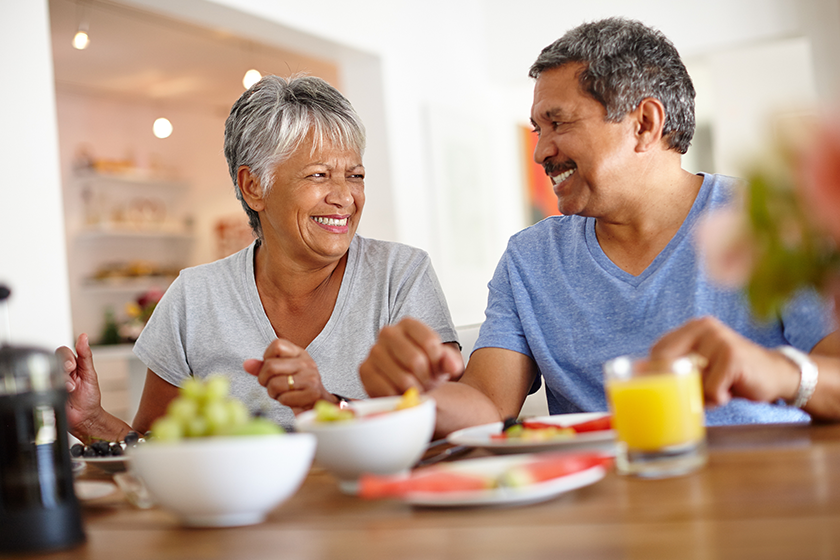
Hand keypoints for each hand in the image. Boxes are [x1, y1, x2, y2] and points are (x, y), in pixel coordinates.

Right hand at [56, 333, 104, 436]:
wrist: (84, 418)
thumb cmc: (89, 397)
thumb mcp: (90, 374)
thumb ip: (86, 355)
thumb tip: (84, 337)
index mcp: (72, 365)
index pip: (62, 352)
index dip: (66, 357)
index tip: (72, 365)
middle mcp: (61, 372)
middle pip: (52, 360)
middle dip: (62, 367)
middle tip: (70, 373)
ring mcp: (53, 382)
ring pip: (47, 372)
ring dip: (60, 379)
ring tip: (70, 388)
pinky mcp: (47, 393)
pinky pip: (42, 386)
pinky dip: (51, 389)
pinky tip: (62, 393)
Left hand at [243, 338, 332, 414]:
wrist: (318, 401)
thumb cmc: (296, 385)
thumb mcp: (281, 371)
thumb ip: (263, 367)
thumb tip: (246, 364)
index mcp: (299, 352)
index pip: (277, 345)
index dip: (267, 358)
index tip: (271, 368)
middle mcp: (306, 362)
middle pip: (270, 366)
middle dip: (264, 380)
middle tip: (271, 385)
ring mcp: (310, 376)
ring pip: (275, 384)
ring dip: (273, 393)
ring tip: (282, 392)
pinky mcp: (312, 392)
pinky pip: (284, 398)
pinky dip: (283, 401)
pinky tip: (290, 399)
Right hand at [360, 317, 463, 396]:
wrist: (407, 382)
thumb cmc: (426, 369)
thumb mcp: (444, 363)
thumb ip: (451, 362)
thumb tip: (452, 366)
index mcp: (408, 324)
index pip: (429, 342)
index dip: (437, 363)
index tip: (436, 369)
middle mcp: (388, 332)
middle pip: (415, 360)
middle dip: (426, 378)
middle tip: (427, 383)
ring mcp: (374, 351)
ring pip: (402, 377)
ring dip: (413, 390)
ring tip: (415, 388)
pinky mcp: (364, 369)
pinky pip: (386, 389)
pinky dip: (398, 396)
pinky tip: (401, 393)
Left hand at [650, 316, 798, 405]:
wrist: (776, 375)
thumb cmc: (731, 374)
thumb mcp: (701, 366)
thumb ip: (675, 365)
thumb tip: (636, 370)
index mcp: (692, 328)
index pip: (658, 351)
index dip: (660, 374)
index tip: (670, 387)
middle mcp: (704, 327)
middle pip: (668, 364)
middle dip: (680, 385)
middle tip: (698, 392)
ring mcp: (719, 339)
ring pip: (690, 380)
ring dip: (702, 395)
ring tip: (719, 389)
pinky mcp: (732, 356)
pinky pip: (711, 389)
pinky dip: (718, 398)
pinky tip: (731, 390)